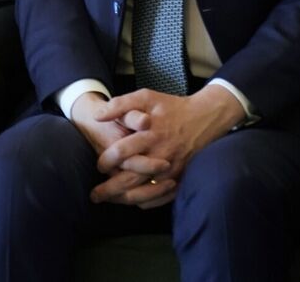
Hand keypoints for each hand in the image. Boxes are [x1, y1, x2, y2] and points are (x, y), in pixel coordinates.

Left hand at [69, 92, 173, 208]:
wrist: (205, 118)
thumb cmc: (171, 107)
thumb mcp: (146, 97)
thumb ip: (120, 105)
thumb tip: (97, 116)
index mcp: (151, 134)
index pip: (123, 152)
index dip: (107, 160)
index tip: (98, 166)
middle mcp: (162, 155)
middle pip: (132, 178)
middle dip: (110, 189)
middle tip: (94, 195)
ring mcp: (173, 170)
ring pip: (146, 192)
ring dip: (125, 199)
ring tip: (110, 201)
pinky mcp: (182, 178)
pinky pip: (162, 197)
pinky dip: (146, 202)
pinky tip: (132, 200)